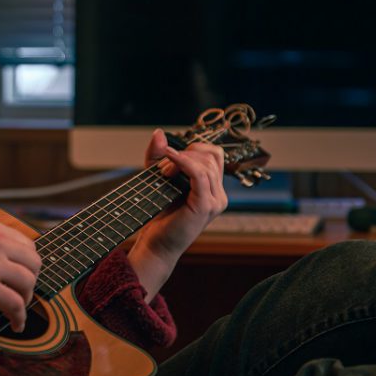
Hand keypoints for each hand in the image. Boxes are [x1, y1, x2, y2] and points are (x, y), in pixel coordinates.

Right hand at [0, 220, 40, 331]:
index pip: (27, 245)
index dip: (28, 264)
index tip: (22, 276)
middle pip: (34, 263)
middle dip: (31, 281)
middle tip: (20, 294)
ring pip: (29, 283)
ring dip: (26, 300)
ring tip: (16, 311)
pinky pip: (15, 304)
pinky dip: (20, 318)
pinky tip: (15, 325)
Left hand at [128, 129, 227, 299]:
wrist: (155, 243)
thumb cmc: (158, 213)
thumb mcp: (157, 178)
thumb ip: (158, 155)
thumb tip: (159, 132)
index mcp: (213, 189)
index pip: (214, 154)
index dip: (193, 148)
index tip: (170, 156)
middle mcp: (219, 195)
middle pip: (210, 155)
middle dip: (185, 154)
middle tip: (162, 169)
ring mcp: (216, 201)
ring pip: (205, 163)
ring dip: (179, 161)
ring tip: (162, 173)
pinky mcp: (206, 206)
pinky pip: (200, 174)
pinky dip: (183, 161)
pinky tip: (169, 157)